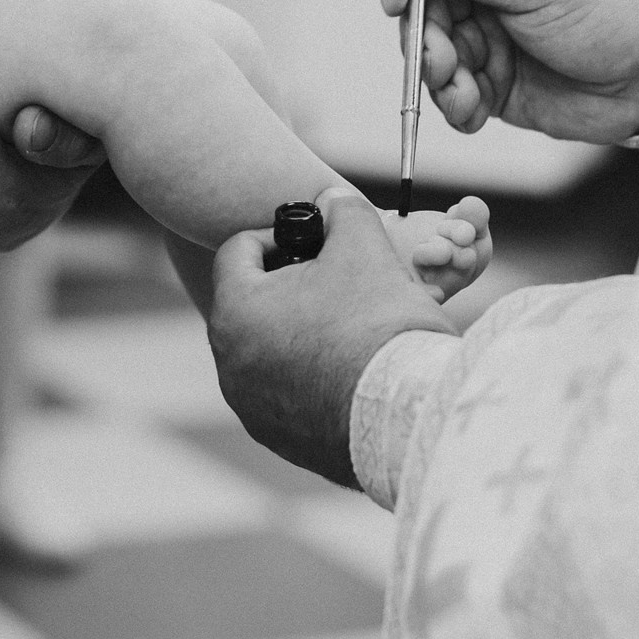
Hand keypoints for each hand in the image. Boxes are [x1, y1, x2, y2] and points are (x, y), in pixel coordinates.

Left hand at [209, 186, 455, 486]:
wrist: (408, 410)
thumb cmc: (380, 321)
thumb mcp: (364, 246)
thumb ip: (343, 211)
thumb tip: (335, 199)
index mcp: (236, 308)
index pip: (238, 251)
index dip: (276, 234)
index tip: (311, 240)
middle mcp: (230, 362)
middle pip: (249, 305)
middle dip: (287, 287)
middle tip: (331, 281)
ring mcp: (250, 406)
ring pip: (265, 353)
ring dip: (296, 334)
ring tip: (346, 328)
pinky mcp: (277, 438)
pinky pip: (283, 394)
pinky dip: (307, 377)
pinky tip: (350, 371)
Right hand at [375, 0, 638, 143]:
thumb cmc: (609, 11)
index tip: (395, 3)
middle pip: (418, 4)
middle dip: (422, 38)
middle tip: (442, 64)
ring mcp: (485, 33)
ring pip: (430, 52)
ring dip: (438, 78)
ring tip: (466, 95)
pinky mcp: (492, 79)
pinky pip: (453, 92)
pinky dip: (456, 105)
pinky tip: (476, 113)